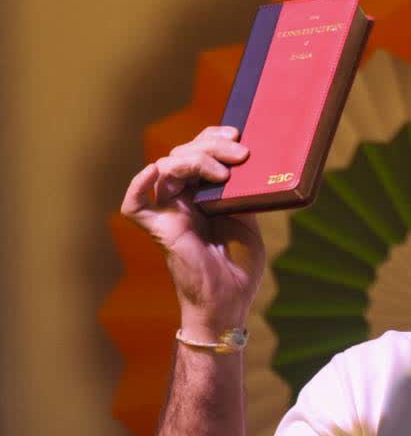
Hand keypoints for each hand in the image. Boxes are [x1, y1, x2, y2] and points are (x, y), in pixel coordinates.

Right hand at [121, 126, 265, 340]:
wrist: (229, 302)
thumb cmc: (239, 267)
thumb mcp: (248, 220)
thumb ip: (242, 193)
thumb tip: (250, 161)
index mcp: (203, 194)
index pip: (198, 152)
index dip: (212, 137)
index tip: (237, 133)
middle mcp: (182, 199)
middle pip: (184, 153)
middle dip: (212, 146)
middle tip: (241, 152)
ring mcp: (168, 212)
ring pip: (167, 167)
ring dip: (195, 160)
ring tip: (224, 172)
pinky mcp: (158, 229)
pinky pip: (135, 203)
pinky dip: (140, 183)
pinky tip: (158, 171)